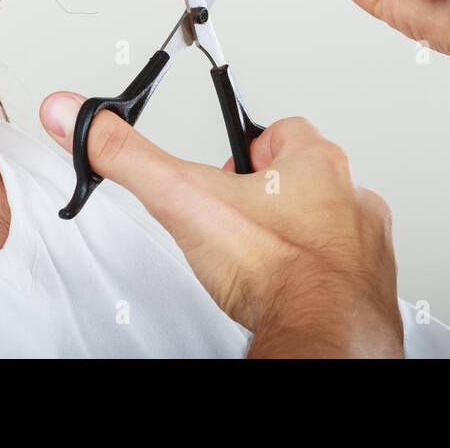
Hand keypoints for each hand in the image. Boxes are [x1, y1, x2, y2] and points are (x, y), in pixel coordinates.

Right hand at [39, 93, 403, 357]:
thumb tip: (78, 117)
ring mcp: (365, 243)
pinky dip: (319, 276)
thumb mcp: (183, 198)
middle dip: (271, 194)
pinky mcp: (371, 287)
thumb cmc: (274, 267)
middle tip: (237, 217)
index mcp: (316, 163)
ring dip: (299, 234)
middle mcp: (351, 196)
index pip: (284, 130)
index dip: (249, 145)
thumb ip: (127, 155)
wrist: (322, 331)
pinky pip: (345, 271)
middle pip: (308, 177)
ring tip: (262, 257)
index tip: (228, 163)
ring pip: (329, 224)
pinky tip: (290, 290)